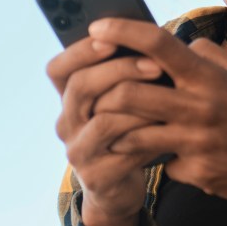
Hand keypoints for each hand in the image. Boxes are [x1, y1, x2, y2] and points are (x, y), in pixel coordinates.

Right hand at [46, 34, 169, 225]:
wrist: (121, 188)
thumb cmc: (128, 133)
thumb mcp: (121, 102)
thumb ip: (123, 76)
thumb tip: (148, 38)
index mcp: (69, 99)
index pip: (58, 68)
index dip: (80, 51)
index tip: (111, 37)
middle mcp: (66, 123)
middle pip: (80, 86)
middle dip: (120, 70)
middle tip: (156, 65)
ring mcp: (78, 151)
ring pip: (103, 120)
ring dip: (139, 106)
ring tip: (168, 97)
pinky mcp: (96, 176)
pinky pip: (123, 151)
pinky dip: (148, 137)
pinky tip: (168, 129)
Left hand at [85, 18, 226, 224]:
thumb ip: (205, 55)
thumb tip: (172, 41)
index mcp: (209, 77)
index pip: (158, 44)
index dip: (122, 32)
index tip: (96, 28)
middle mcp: (200, 107)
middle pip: (129, 93)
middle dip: (103, 94)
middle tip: (93, 95)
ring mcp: (197, 142)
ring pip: (134, 134)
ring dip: (117, 132)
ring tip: (111, 129)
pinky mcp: (196, 172)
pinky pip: (160, 163)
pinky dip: (157, 159)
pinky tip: (165, 158)